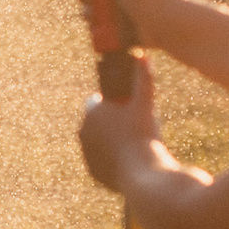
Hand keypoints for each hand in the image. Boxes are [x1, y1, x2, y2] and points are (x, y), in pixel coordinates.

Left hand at [79, 55, 159, 191]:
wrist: (142, 174)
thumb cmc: (142, 135)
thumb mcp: (145, 104)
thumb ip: (143, 77)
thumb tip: (142, 54)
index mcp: (91, 113)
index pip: (96, 101)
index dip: (112, 102)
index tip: (126, 106)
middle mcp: (83, 134)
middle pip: (98, 122)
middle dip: (112, 121)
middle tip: (133, 125)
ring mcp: (87, 155)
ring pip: (99, 142)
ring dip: (111, 141)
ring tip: (132, 142)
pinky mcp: (94, 173)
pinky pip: (103, 162)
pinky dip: (113, 160)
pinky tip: (127, 160)